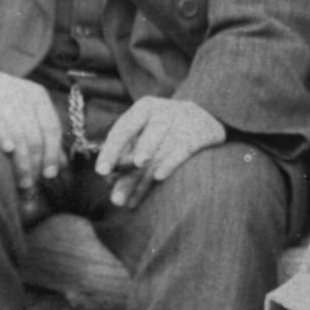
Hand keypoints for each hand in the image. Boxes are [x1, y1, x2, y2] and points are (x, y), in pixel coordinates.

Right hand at [0, 66, 63, 196]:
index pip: (51, 128)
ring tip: (21, 184)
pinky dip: (2, 134)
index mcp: (37, 96)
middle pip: (35, 134)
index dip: (53, 153)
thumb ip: (40, 134)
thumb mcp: (22, 112)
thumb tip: (59, 166)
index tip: (50, 175)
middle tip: (32, 187)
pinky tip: (8, 150)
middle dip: (35, 164)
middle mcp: (21, 93)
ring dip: (21, 161)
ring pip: (17, 132)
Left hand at [94, 97, 224, 208]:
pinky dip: (170, 163)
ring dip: (144, 180)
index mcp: (145, 108)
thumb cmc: (166, 127)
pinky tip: (158, 179)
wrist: (208, 114)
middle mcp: (164, 110)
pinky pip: (183, 150)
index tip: (101, 172)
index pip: (124, 130)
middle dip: (128, 172)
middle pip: (142, 143)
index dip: (111, 151)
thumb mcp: (146, 129)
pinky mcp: (202, 132)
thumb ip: (128, 151)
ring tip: (130, 202)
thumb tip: (109, 180)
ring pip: (160, 153)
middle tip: (115, 198)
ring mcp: (185, 120)